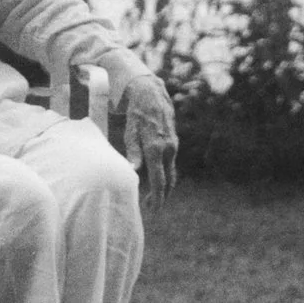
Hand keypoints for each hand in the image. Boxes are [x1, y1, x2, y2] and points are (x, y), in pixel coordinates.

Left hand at [117, 73, 177, 204]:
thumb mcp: (130, 132)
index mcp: (156, 148)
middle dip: (162, 196)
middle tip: (151, 207)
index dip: (157, 197)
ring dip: (164, 186)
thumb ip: (133, 153)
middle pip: (169, 181)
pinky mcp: (173, 141)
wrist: (151, 93)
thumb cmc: (136, 113)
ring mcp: (173, 144)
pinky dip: (165, 173)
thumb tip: (133, 172)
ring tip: (153, 195)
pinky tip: (158, 176)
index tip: (153, 209)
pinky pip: (171, 162)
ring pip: (171, 172)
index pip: (159, 180)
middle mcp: (168, 148)